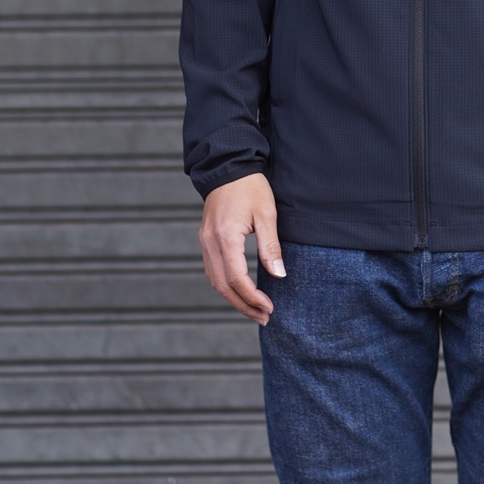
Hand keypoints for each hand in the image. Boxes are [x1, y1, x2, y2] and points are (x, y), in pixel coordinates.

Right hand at [198, 172, 284, 324]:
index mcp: (226, 237)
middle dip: (243, 305)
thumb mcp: (267, 213)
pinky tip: (240, 291)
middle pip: (223, 286)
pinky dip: (226, 285)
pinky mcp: (205, 239)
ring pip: (215, 281)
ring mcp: (204, 242)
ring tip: (254, 310)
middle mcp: (210, 243)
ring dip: (234, 299)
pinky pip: (213, 270)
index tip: (269, 307)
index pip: (237, 279)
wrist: (228, 166)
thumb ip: (270, 246)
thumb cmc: (250, 187)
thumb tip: (279, 275)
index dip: (253, 297)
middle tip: (264, 317)